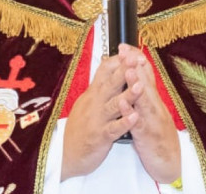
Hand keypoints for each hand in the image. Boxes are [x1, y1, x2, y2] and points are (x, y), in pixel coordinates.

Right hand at [61, 54, 137, 179]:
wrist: (65, 153)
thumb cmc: (79, 127)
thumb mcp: (86, 102)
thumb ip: (99, 85)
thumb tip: (108, 66)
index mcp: (92, 93)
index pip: (104, 71)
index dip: (118, 61)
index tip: (131, 53)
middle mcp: (94, 103)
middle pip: (110, 83)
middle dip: (124, 71)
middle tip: (136, 59)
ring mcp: (97, 120)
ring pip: (114, 105)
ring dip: (128, 95)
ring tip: (140, 86)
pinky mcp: (100, 137)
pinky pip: (114, 129)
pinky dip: (124, 123)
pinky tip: (135, 117)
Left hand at [118, 45, 180, 182]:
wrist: (169, 162)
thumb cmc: (156, 136)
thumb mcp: (150, 112)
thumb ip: (143, 96)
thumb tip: (136, 77)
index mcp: (152, 100)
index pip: (144, 75)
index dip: (135, 60)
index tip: (124, 46)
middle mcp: (154, 106)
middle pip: (145, 82)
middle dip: (134, 65)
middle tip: (124, 49)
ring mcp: (151, 120)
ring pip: (143, 100)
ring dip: (135, 84)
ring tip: (127, 70)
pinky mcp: (147, 137)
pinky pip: (137, 124)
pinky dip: (130, 113)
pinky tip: (122, 104)